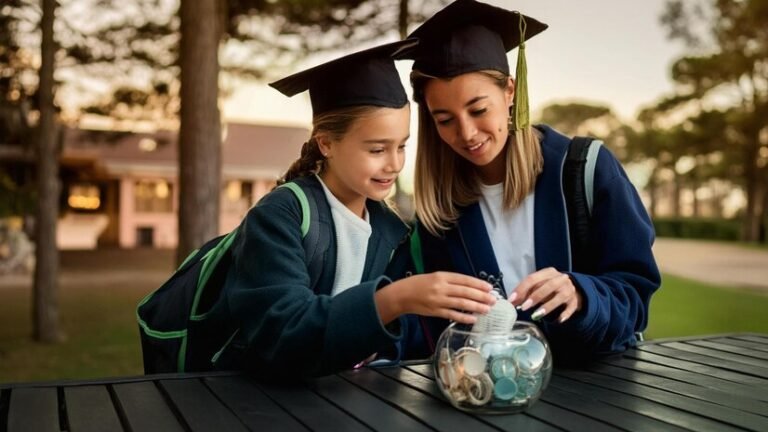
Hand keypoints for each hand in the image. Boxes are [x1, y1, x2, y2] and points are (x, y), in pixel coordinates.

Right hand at [376, 272, 495, 323]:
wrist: (402, 295)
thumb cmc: (419, 284)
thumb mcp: (434, 276)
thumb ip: (451, 281)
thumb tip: (470, 287)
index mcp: (442, 276)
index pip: (464, 279)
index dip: (478, 284)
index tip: (489, 287)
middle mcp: (441, 287)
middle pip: (465, 292)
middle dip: (481, 296)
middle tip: (493, 300)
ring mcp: (438, 300)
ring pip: (461, 304)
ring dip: (476, 307)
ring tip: (487, 309)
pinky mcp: (435, 312)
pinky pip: (452, 315)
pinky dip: (464, 317)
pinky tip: (473, 319)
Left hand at [510, 267, 581, 322]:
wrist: (571, 289)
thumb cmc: (549, 287)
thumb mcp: (538, 286)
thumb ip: (526, 292)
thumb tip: (512, 301)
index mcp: (548, 272)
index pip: (533, 278)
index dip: (521, 289)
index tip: (512, 300)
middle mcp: (560, 279)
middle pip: (548, 286)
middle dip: (535, 297)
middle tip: (524, 307)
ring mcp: (569, 289)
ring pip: (560, 297)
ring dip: (547, 306)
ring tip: (536, 315)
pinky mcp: (575, 301)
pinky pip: (570, 308)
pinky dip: (564, 314)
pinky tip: (558, 320)